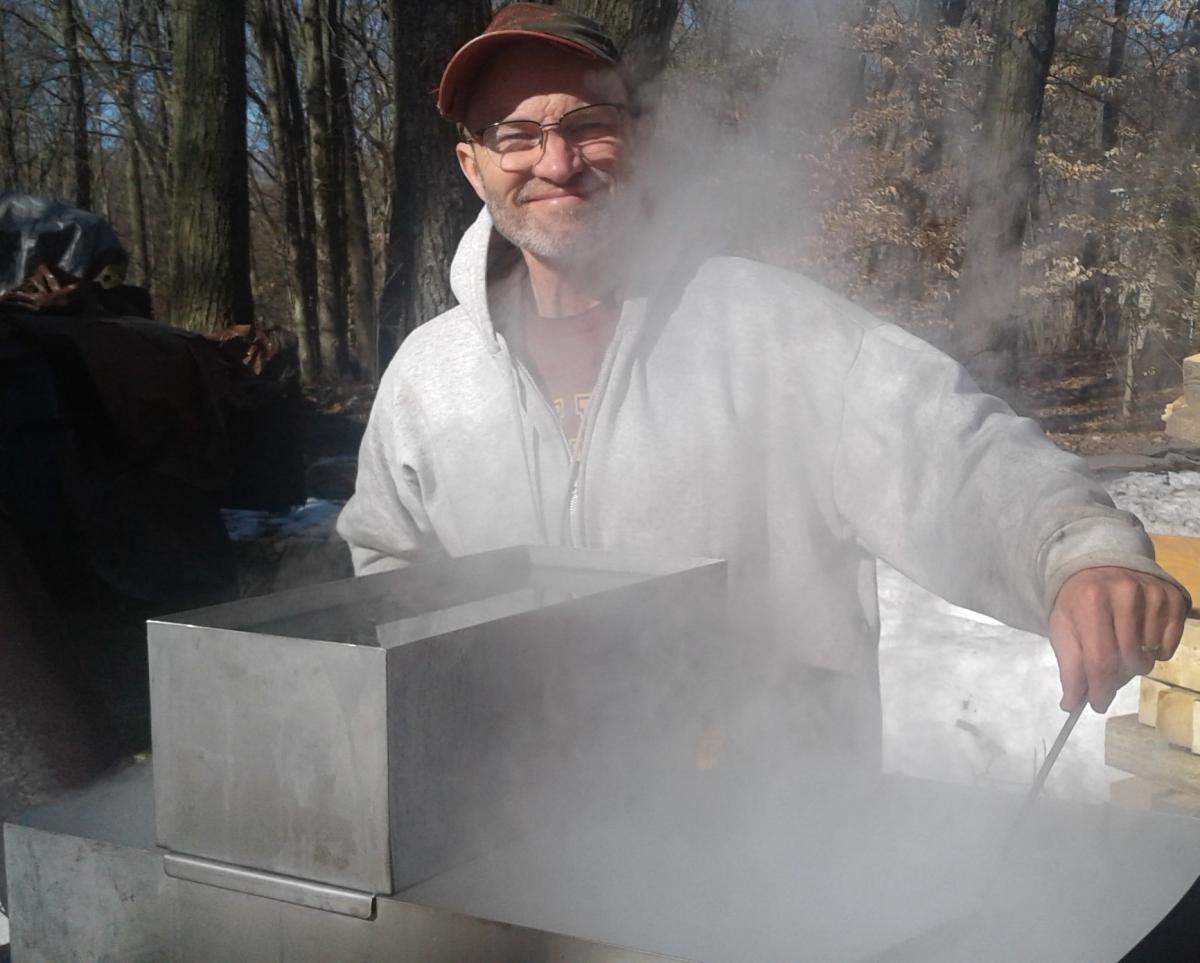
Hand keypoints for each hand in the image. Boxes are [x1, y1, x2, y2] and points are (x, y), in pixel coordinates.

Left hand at [1048, 567, 1188, 712]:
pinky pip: (1169, 646)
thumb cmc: (1076, 600)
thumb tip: (1071, 704)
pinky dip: (1155, 651)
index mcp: (1091, 600)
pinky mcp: (1174, 598)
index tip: (1097, 704)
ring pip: (1150, 655)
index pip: (1101, 658)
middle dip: (1116, 677)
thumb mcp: (1062, 627)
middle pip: (1128, 660)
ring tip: (1120, 644)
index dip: (1100, 689)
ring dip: (1134, 662)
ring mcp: (1154, 594)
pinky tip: (1140, 635)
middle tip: (1105, 673)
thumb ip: (1069, 666)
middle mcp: (1126, 593)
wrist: (1098, 564)